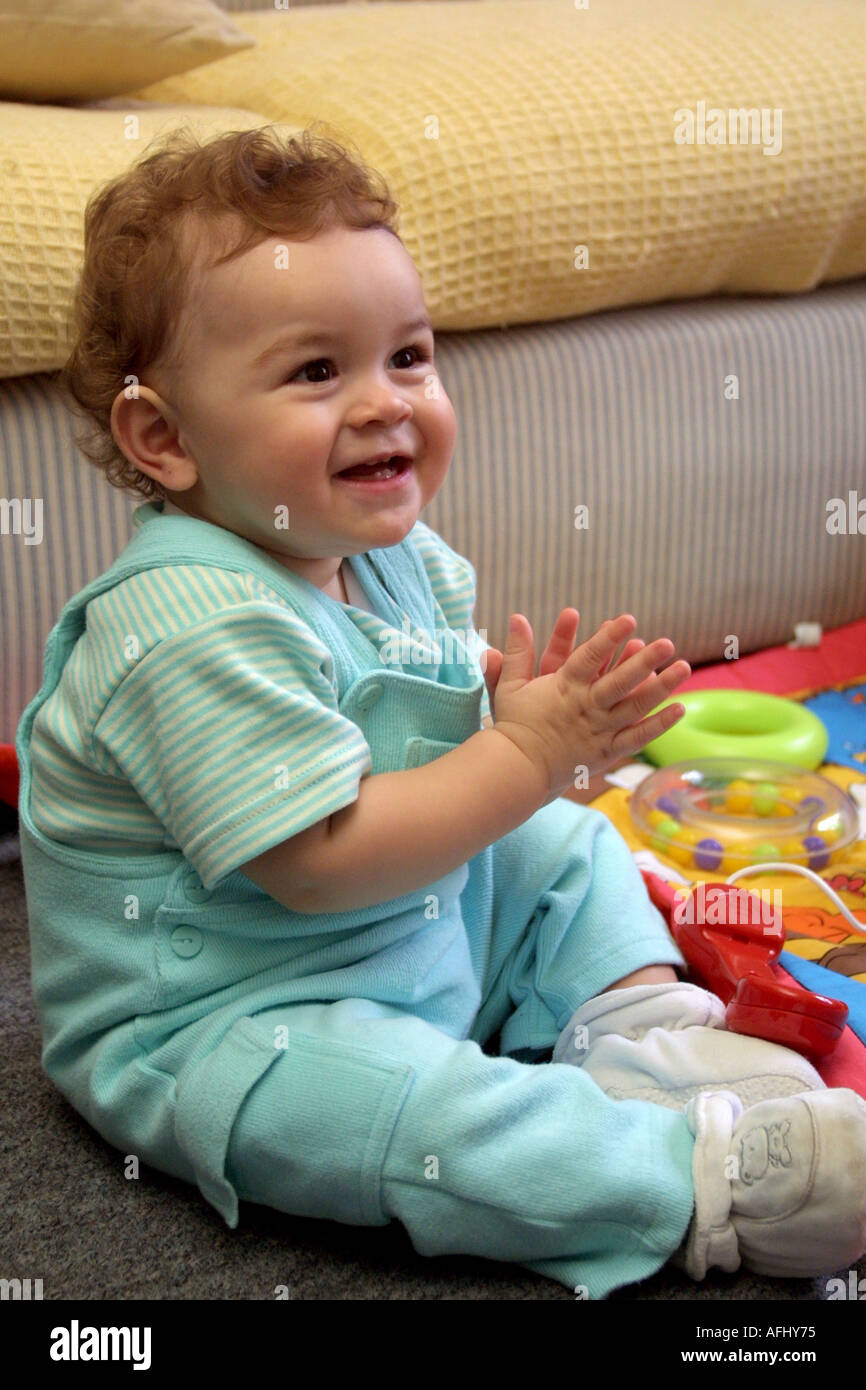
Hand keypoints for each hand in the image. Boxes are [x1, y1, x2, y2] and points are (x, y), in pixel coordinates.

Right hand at [490, 612, 691, 796]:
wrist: (517, 770)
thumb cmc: (514, 726)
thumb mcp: (509, 685)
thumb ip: (516, 652)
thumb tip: (516, 617)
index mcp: (564, 688)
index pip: (590, 657)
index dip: (609, 637)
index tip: (628, 619)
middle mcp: (586, 707)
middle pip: (620, 681)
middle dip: (645, 660)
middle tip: (667, 643)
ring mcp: (599, 730)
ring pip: (635, 706)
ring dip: (661, 687)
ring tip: (684, 667)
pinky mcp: (607, 751)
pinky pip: (637, 737)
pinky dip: (659, 724)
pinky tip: (680, 708)